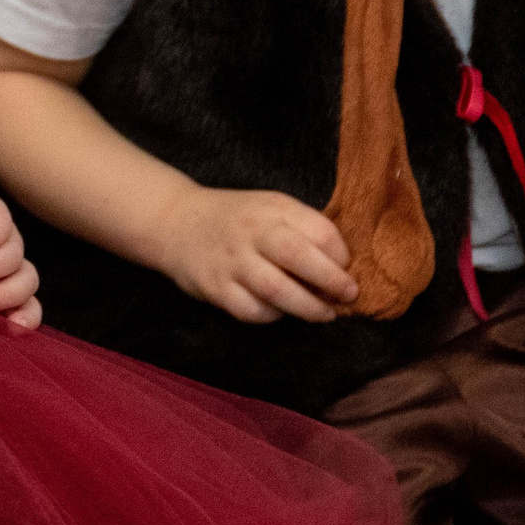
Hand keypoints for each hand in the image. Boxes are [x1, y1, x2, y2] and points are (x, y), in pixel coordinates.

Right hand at [157, 185, 357, 322]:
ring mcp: (231, 261)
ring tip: (324, 314)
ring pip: (277, 290)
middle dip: (332, 282)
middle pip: (299, 257)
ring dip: (309, 307)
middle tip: (348, 296)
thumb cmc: (237, 220)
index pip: (320, 232)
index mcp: (273, 208)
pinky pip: (251, 310)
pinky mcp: (215, 287)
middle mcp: (251, 232)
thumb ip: (304, 230)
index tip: (345, 268)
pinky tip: (280, 311)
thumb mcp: (271, 208)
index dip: (341, 255)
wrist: (176, 221)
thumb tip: (343, 269)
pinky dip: (273, 316)